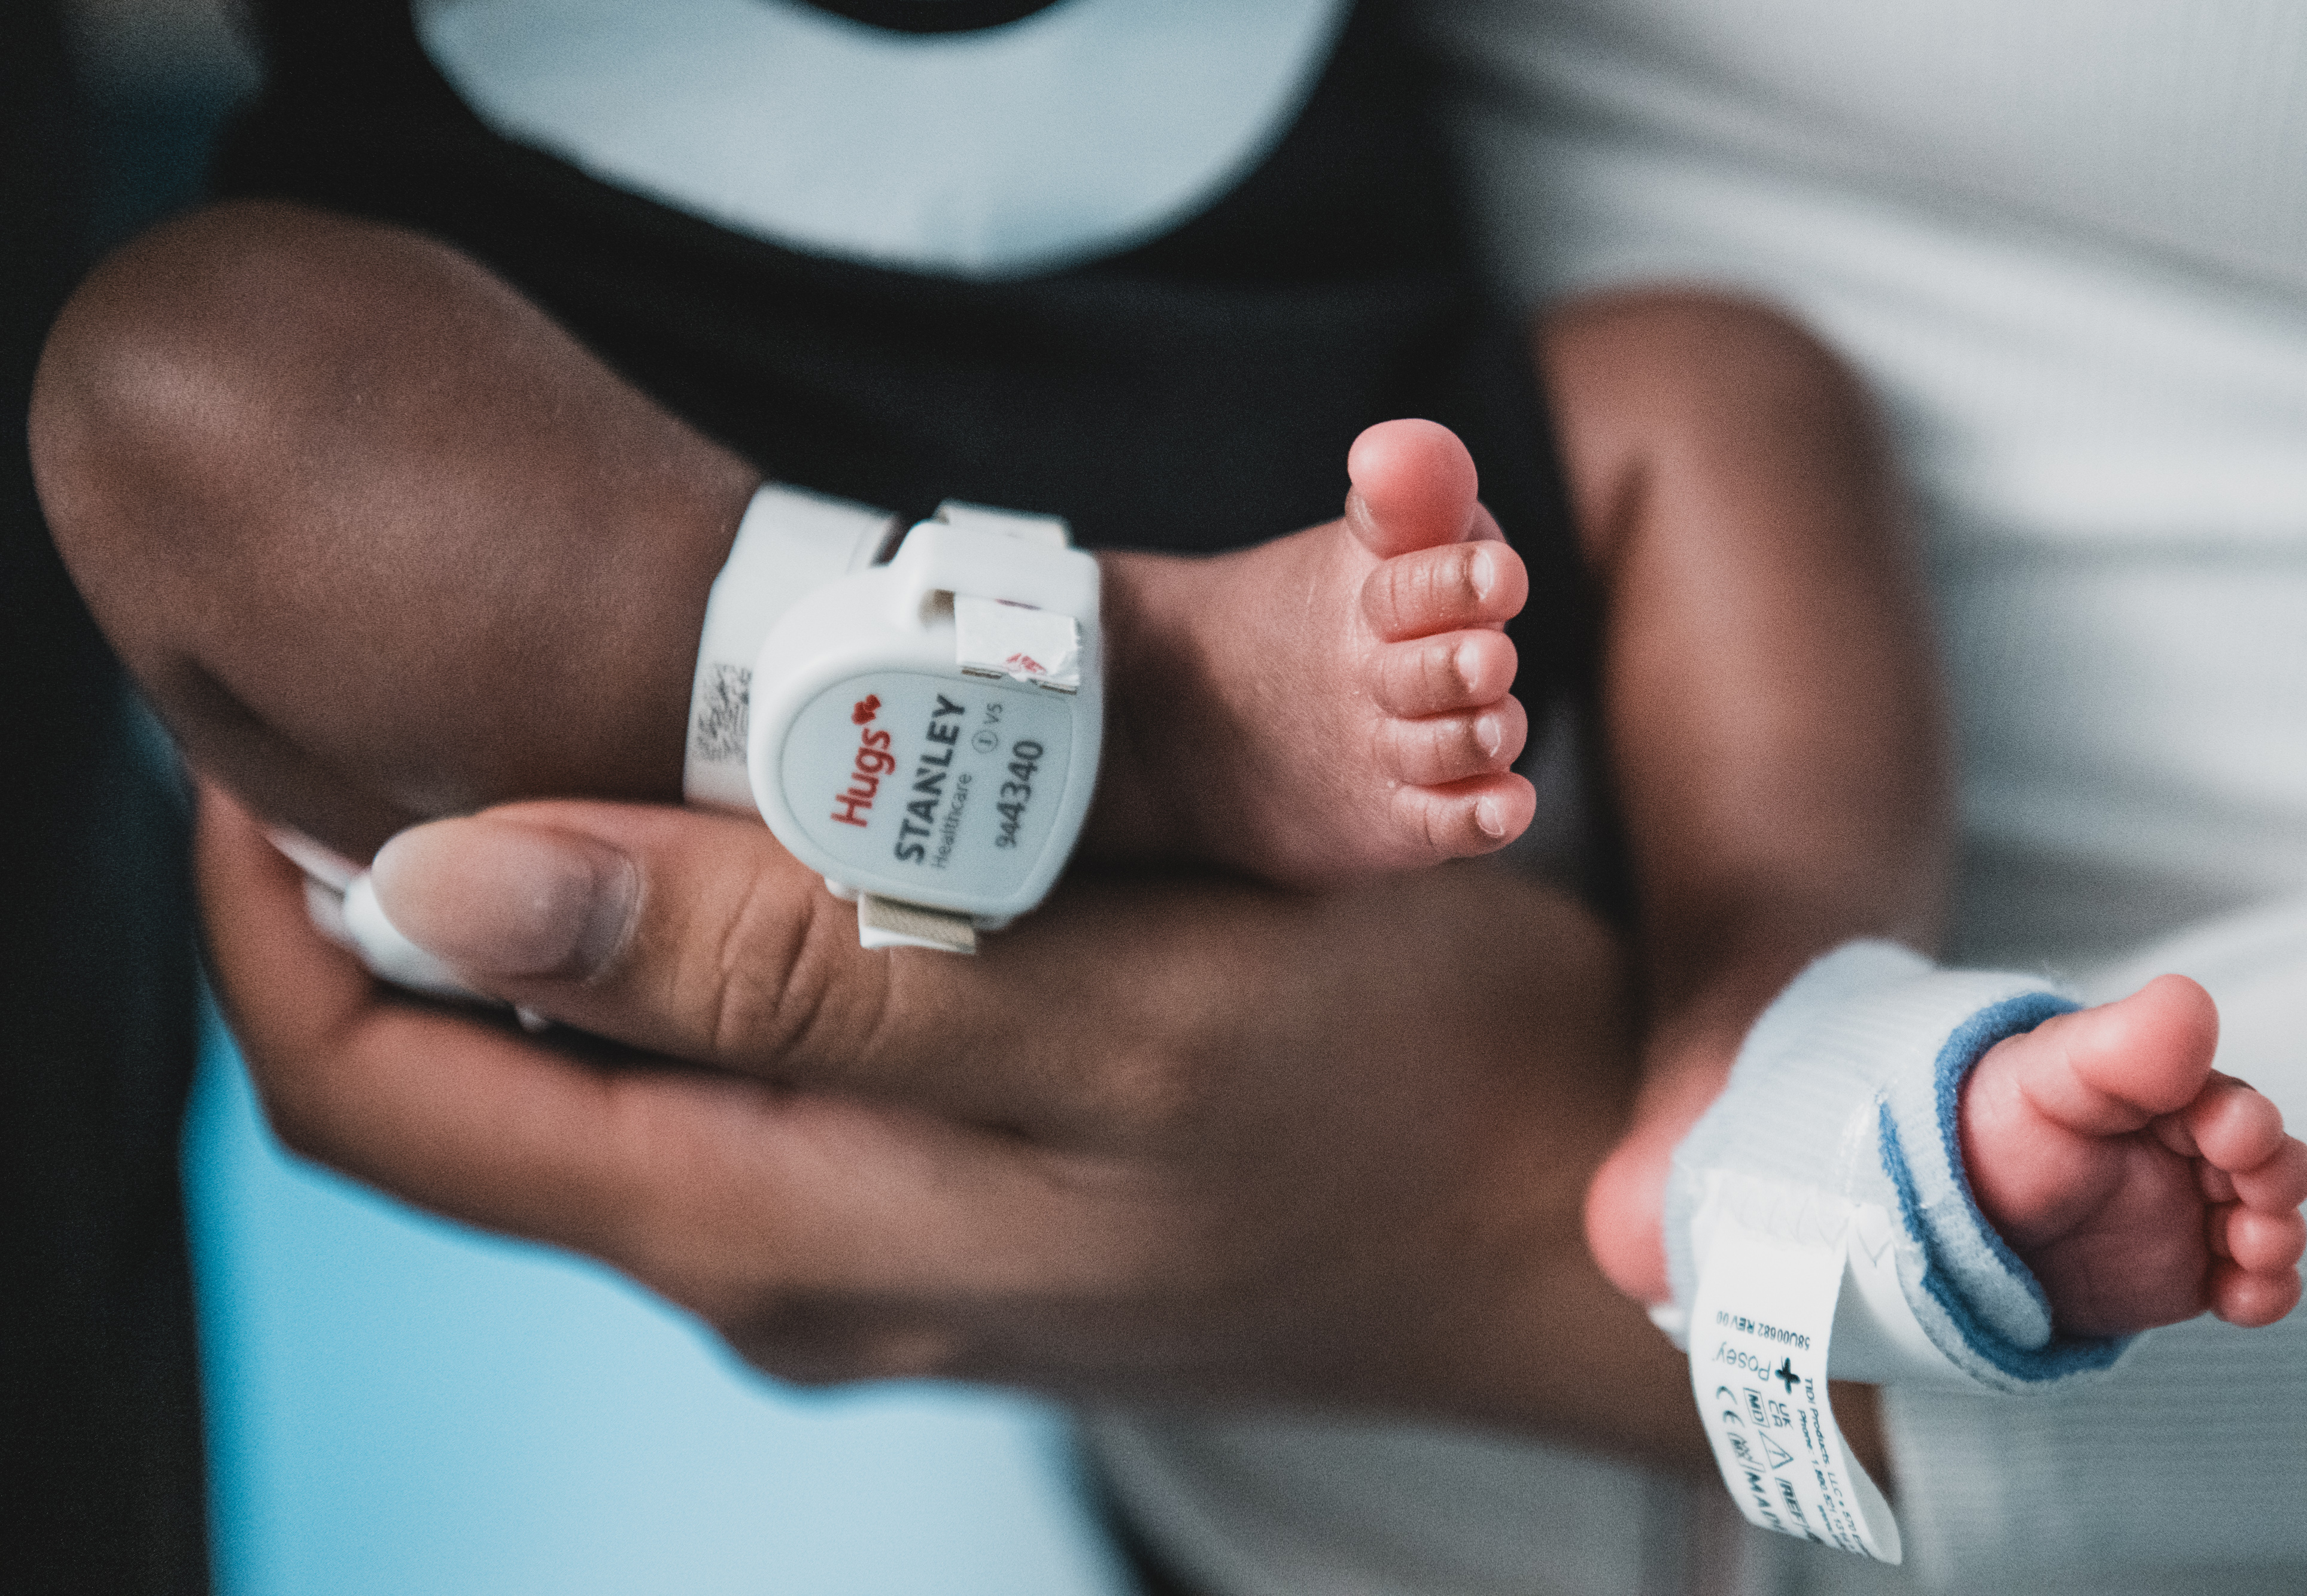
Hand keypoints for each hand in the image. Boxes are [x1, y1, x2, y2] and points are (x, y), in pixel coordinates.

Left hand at [196, 781, 1703, 1465]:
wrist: (1553, 1222)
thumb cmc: (1382, 1087)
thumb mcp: (1102, 1011)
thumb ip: (785, 961)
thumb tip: (455, 889)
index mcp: (773, 1217)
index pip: (388, 1093)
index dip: (278, 905)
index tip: (266, 718)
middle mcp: (776, 1251)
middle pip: (465, 1084)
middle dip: (390, 885)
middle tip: (418, 668)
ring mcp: (855, 1232)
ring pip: (598, 1065)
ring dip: (548, 895)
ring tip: (582, 711)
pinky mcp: (938, 1186)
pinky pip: (729, 1062)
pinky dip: (684, 929)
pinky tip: (767, 817)